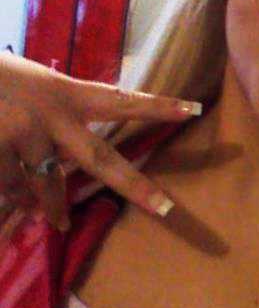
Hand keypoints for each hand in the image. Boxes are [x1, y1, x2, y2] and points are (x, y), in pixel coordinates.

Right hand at [0, 52, 199, 236]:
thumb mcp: (36, 84)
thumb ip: (59, 116)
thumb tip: (66, 163)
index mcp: (67, 92)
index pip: (123, 100)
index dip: (158, 106)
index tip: (192, 108)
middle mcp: (53, 117)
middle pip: (102, 160)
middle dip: (135, 186)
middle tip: (167, 210)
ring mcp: (24, 137)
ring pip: (46, 188)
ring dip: (50, 208)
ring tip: (58, 222)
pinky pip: (11, 190)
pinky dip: (15, 201)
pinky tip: (18, 211)